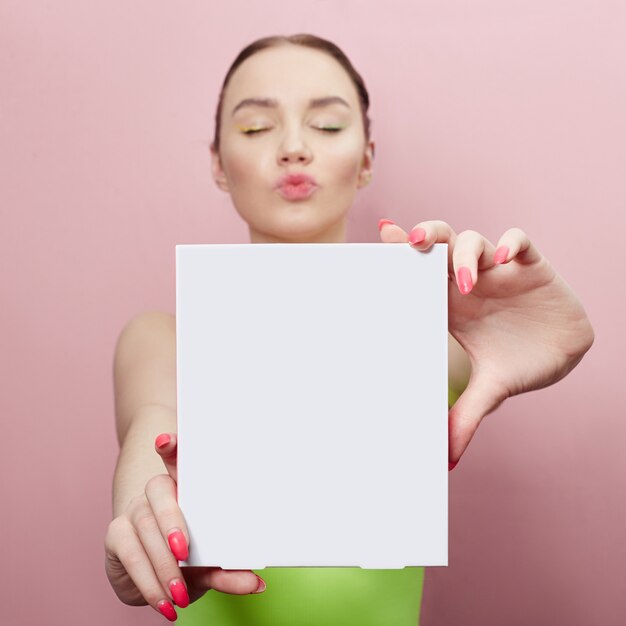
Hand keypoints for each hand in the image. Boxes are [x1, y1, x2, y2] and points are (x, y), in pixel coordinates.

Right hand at [105, 434, 265, 621]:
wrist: (151, 577)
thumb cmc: (188, 558)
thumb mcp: (210, 565)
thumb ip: (228, 572)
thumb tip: (255, 583)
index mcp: (186, 487)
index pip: (179, 458)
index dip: (173, 446)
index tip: (166, 441)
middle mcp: (158, 492)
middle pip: (160, 490)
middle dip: (172, 519)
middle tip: (185, 551)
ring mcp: (136, 510)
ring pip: (146, 528)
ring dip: (163, 565)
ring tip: (180, 593)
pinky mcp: (116, 534)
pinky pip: (130, 555)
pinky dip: (148, 583)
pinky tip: (163, 601)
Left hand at [378, 219, 593, 467]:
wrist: (562, 356)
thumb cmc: (517, 363)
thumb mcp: (490, 389)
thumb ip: (467, 415)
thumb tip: (446, 458)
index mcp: (451, 305)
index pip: (420, 272)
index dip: (401, 253)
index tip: (382, 239)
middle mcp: (470, 282)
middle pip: (440, 244)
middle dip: (426, 235)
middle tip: (412, 240)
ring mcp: (499, 272)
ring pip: (473, 241)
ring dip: (466, 255)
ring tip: (467, 281)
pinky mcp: (531, 267)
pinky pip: (520, 242)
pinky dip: (511, 245)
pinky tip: (507, 261)